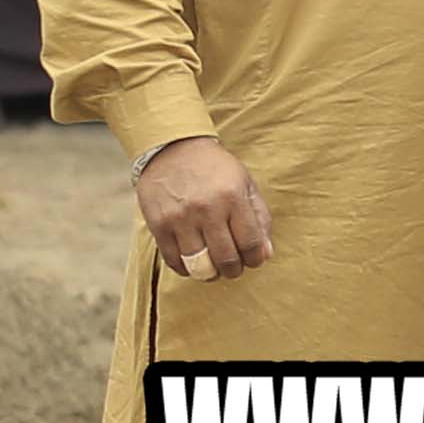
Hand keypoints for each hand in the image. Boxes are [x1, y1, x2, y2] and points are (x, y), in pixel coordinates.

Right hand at [135, 134, 271, 278]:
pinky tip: (192, 264)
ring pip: (199, 264)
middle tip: (234, 269)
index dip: (255, 259)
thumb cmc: (216, 169)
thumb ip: (259, 218)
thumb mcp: (246, 184)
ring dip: (210, 274)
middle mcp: (207, 209)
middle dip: (234, 271)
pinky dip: (185, 269)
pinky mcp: (158, 224)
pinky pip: (172, 259)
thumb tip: (265, 254)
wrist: (172, 148)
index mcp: (233, 198)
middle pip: (226, 258)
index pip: (251, 244)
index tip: (254, 260)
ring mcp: (180, 218)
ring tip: (214, 270)